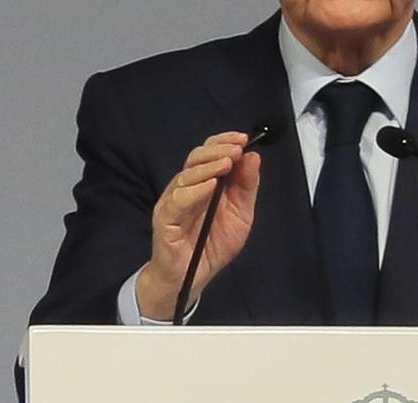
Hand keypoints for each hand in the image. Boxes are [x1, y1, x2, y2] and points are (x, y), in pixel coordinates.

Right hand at [137, 131, 260, 320]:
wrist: (192, 278)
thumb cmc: (213, 245)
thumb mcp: (240, 214)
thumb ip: (246, 187)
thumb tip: (252, 156)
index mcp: (204, 182)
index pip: (210, 152)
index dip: (224, 141)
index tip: (243, 138)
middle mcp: (186, 187)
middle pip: (196, 158)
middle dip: (217, 150)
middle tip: (236, 149)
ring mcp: (173, 201)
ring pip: (186, 175)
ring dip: (208, 166)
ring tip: (227, 163)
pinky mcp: (165, 219)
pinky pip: (177, 200)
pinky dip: (194, 191)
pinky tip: (210, 186)